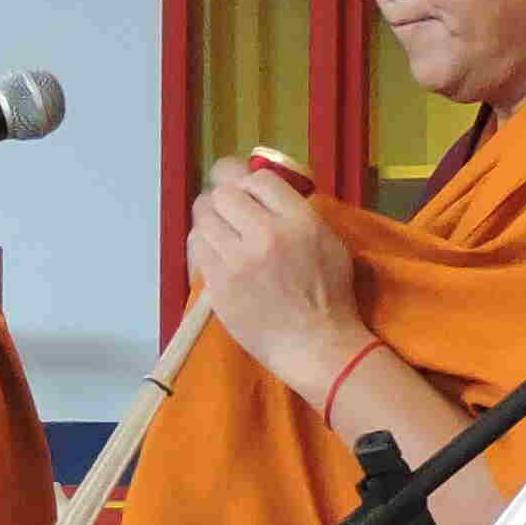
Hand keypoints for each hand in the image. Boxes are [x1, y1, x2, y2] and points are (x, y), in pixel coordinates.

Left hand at [180, 154, 365, 409]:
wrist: (315, 345)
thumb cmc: (329, 297)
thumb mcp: (329, 241)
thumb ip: (298, 212)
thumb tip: (264, 189)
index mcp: (299, 221)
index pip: (259, 179)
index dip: (249, 182)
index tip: (247, 192)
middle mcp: (265, 234)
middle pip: (224, 192)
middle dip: (225, 197)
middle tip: (229, 210)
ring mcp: (237, 261)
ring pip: (203, 216)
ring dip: (210, 219)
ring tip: (220, 231)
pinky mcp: (218, 284)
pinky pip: (196, 247)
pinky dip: (202, 244)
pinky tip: (214, 253)